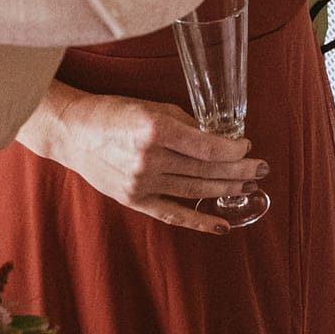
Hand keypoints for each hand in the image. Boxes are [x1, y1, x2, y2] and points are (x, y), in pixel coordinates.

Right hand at [27, 84, 267, 234]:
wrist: (72, 132)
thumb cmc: (114, 113)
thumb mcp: (152, 107)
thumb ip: (186, 124)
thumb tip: (217, 139)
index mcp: (156, 130)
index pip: (207, 147)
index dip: (233, 150)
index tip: (247, 147)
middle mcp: (149, 159)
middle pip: (205, 170)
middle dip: (239, 170)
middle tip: (262, 169)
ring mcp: (140, 183)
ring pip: (194, 190)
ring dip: (226, 190)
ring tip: (249, 187)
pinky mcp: (133, 200)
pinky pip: (172, 213)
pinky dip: (198, 222)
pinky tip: (221, 226)